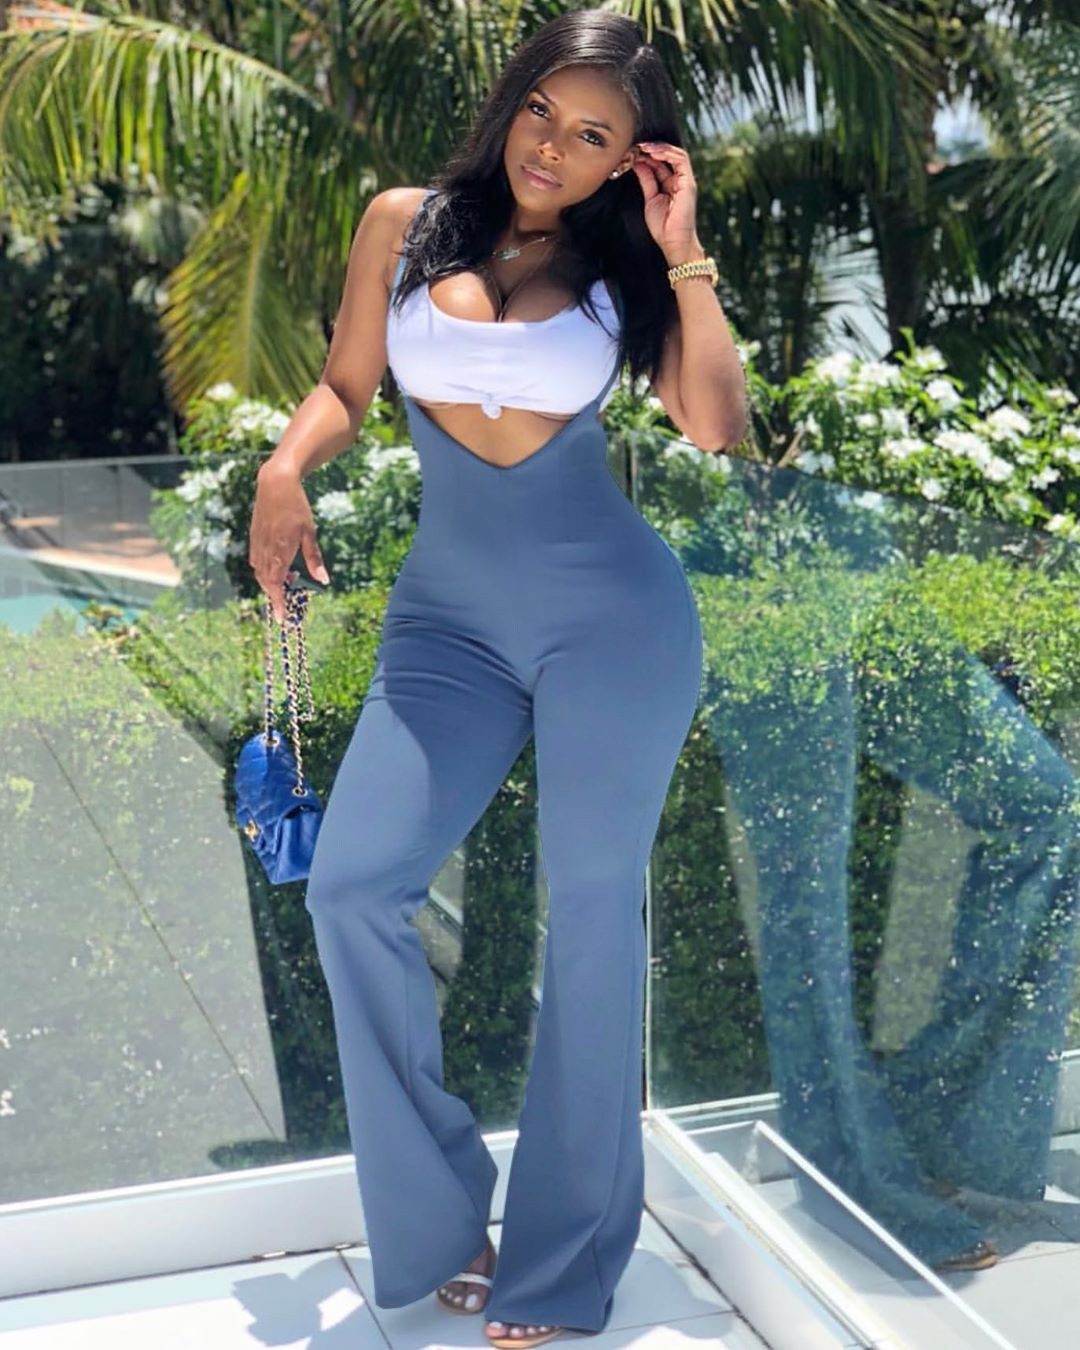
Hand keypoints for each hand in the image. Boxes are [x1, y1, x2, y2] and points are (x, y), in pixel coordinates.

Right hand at [249, 463, 329, 622]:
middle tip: (285, 605)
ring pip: (259, 572)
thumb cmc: (297, 507)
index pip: (276, 585)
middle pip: (266, 582)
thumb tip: (324, 581)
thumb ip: (315, 559)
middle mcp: (265, 549)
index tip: (281, 619)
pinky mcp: (254, 537)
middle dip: (274, 596)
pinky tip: (276, 568)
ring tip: (285, 584)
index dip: (278, 603)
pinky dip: (264, 570)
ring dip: (270, 583)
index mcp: (280, 550)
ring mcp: (257, 543)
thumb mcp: (310, 533)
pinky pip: (256, 561)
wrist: (275, 483)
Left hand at [631, 140, 700, 261]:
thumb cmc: (663, 227)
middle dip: (652, 149)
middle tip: (637, 147)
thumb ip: (647, 180)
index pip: (660, 164)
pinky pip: (681, 160)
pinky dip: (667, 153)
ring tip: (644, 148)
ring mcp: (685, 181)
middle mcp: (679, 180)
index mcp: (670, 185)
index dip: (647, 156)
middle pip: (667, 157)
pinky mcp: (688, 183)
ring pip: (675, 154)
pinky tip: (654, 153)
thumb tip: (639, 164)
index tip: (633, 153)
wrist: (673, 242)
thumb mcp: (650, 198)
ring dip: (659, 148)